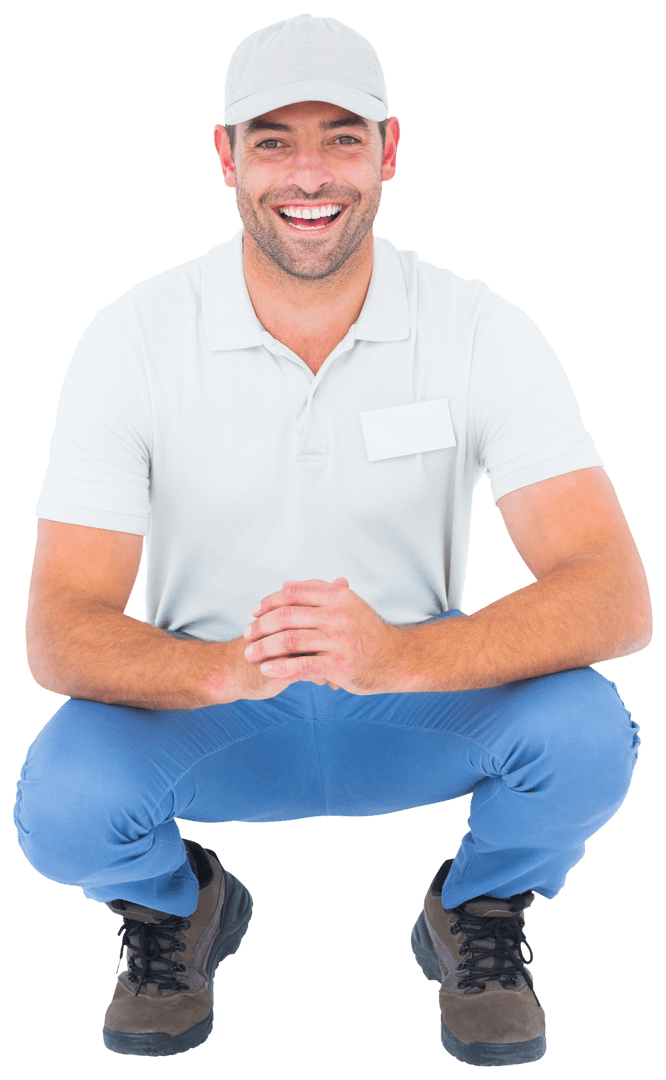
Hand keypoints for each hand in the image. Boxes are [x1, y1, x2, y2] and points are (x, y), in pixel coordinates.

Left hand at [242, 577, 403, 694]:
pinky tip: (266, 668)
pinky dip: (279, 667)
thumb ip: (319, 592)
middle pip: (286, 616)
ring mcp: (339, 641)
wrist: (397, 659)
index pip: (293, 593)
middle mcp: (338, 615)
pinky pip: (301, 665)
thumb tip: (287, 584)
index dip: (269, 601)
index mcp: (338, 597)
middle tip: (247, 634)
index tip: (254, 611)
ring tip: (250, 653)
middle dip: (261, 625)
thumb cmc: (369, 632)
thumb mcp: (349, 604)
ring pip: (289, 640)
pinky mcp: (339, 665)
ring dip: (264, 647)